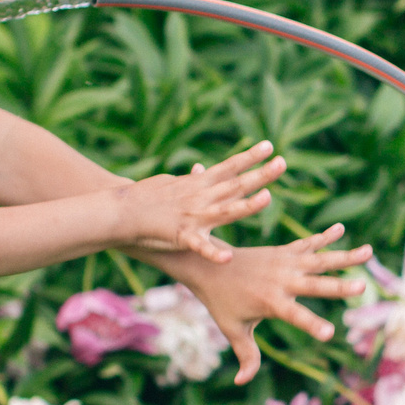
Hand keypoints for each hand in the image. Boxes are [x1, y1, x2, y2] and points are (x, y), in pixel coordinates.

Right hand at [112, 141, 283, 261]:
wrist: (121, 211)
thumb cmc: (147, 198)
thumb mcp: (173, 184)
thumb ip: (191, 180)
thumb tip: (200, 169)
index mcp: (200, 184)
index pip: (230, 167)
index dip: (250, 157)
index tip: (270, 146)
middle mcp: (201, 197)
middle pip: (236, 184)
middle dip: (261, 174)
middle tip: (282, 162)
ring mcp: (194, 217)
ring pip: (226, 210)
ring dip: (247, 205)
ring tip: (267, 198)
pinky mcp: (182, 237)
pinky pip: (201, 246)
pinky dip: (213, 252)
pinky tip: (226, 257)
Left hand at [162, 226, 375, 383]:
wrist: (208, 264)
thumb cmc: (221, 302)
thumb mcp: (231, 330)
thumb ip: (245, 355)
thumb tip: (242, 382)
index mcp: (270, 302)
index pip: (295, 316)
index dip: (312, 325)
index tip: (330, 333)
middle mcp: (280, 281)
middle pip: (315, 285)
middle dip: (339, 286)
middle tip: (362, 287)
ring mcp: (284, 263)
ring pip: (319, 260)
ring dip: (345, 256)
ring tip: (369, 252)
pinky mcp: (283, 252)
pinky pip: (308, 243)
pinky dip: (325, 237)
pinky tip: (342, 230)